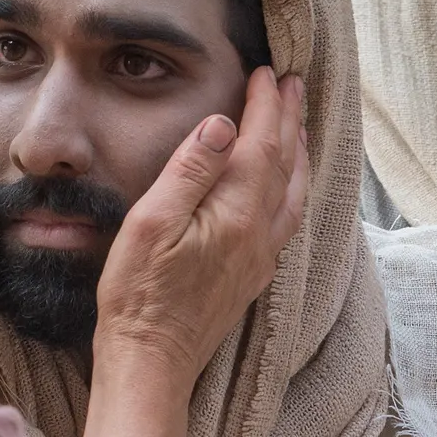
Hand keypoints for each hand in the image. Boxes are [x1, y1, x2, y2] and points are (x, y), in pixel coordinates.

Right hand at [90, 66, 308, 399]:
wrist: (152, 363)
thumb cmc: (139, 294)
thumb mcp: (152, 223)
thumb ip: (190, 171)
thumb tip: (223, 125)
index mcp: (236, 214)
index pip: (260, 144)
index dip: (265, 105)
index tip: (266, 72)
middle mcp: (259, 234)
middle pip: (285, 163)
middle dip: (289, 118)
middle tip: (291, 83)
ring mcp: (260, 257)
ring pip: (293, 192)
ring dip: (297, 152)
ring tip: (298, 125)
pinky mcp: (252, 276)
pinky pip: (287, 218)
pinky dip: (292, 187)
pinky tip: (284, 187)